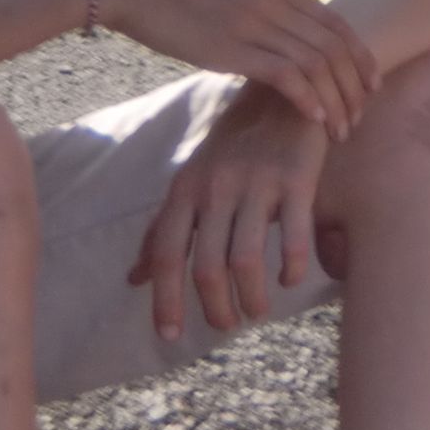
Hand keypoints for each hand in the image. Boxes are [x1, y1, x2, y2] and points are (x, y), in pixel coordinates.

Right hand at [88, 0, 378, 138]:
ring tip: (341, 130)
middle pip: (335, 46)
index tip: (371, 83)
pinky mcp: (233, 47)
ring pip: (318, 64)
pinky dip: (308, 98)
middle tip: (361, 116)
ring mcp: (256, 24)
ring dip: (336, 100)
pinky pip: (286, 75)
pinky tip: (315, 119)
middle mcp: (275, 3)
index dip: (360, 54)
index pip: (337, 22)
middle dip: (355, 85)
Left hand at [129, 83, 328, 338]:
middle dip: (215, 307)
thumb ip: (164, 228)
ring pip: (245, 259)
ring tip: (256, 312)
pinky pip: (293, 236)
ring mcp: (257, 182)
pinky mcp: (297, 178)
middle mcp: (216, 187)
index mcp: (186, 189)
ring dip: (250, 298)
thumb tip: (132, 280)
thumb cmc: (235, 145)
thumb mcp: (193, 182)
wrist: (284, 92)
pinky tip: (290, 280)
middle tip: (226, 326)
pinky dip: (290, 267)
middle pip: (206, 266)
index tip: (170, 336)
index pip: (165, 254)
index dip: (165, 300)